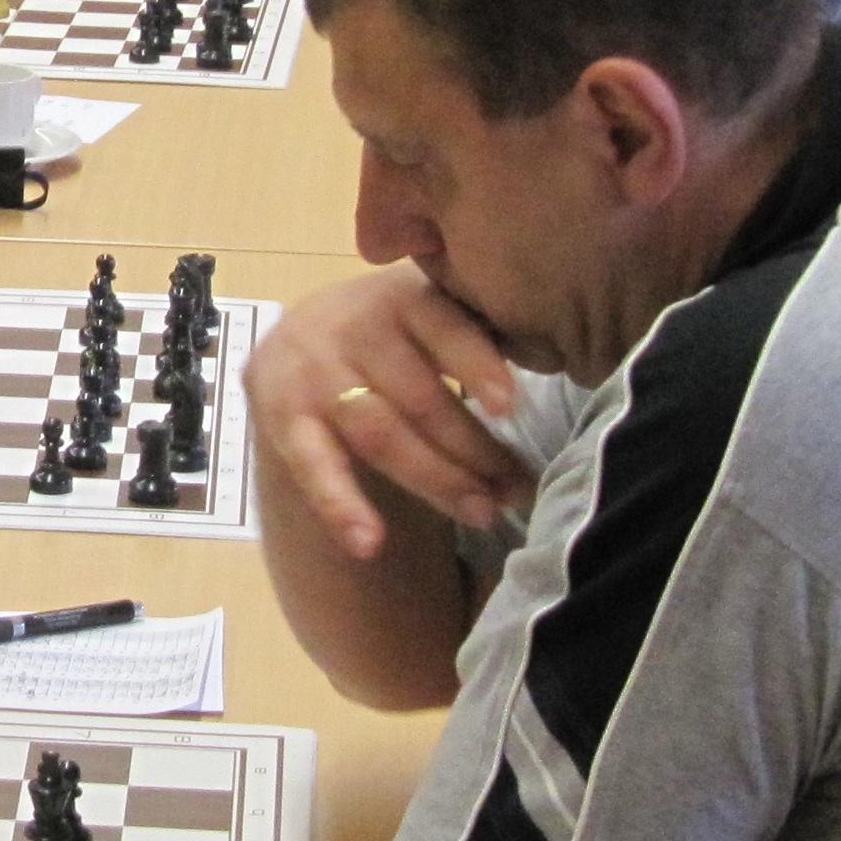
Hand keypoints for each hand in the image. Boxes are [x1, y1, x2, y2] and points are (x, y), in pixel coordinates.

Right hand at [246, 267, 533, 557]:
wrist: (297, 340)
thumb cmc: (396, 337)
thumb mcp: (431, 317)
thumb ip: (478, 331)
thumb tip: (558, 355)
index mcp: (400, 297)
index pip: (444, 329)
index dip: (476, 365)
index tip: (509, 406)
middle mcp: (350, 326)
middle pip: (420, 398)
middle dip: (475, 449)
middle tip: (519, 490)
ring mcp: (312, 374)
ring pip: (381, 435)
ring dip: (436, 481)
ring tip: (483, 513)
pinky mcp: (281, 418)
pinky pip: (312, 466)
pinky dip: (339, 506)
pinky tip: (368, 544)